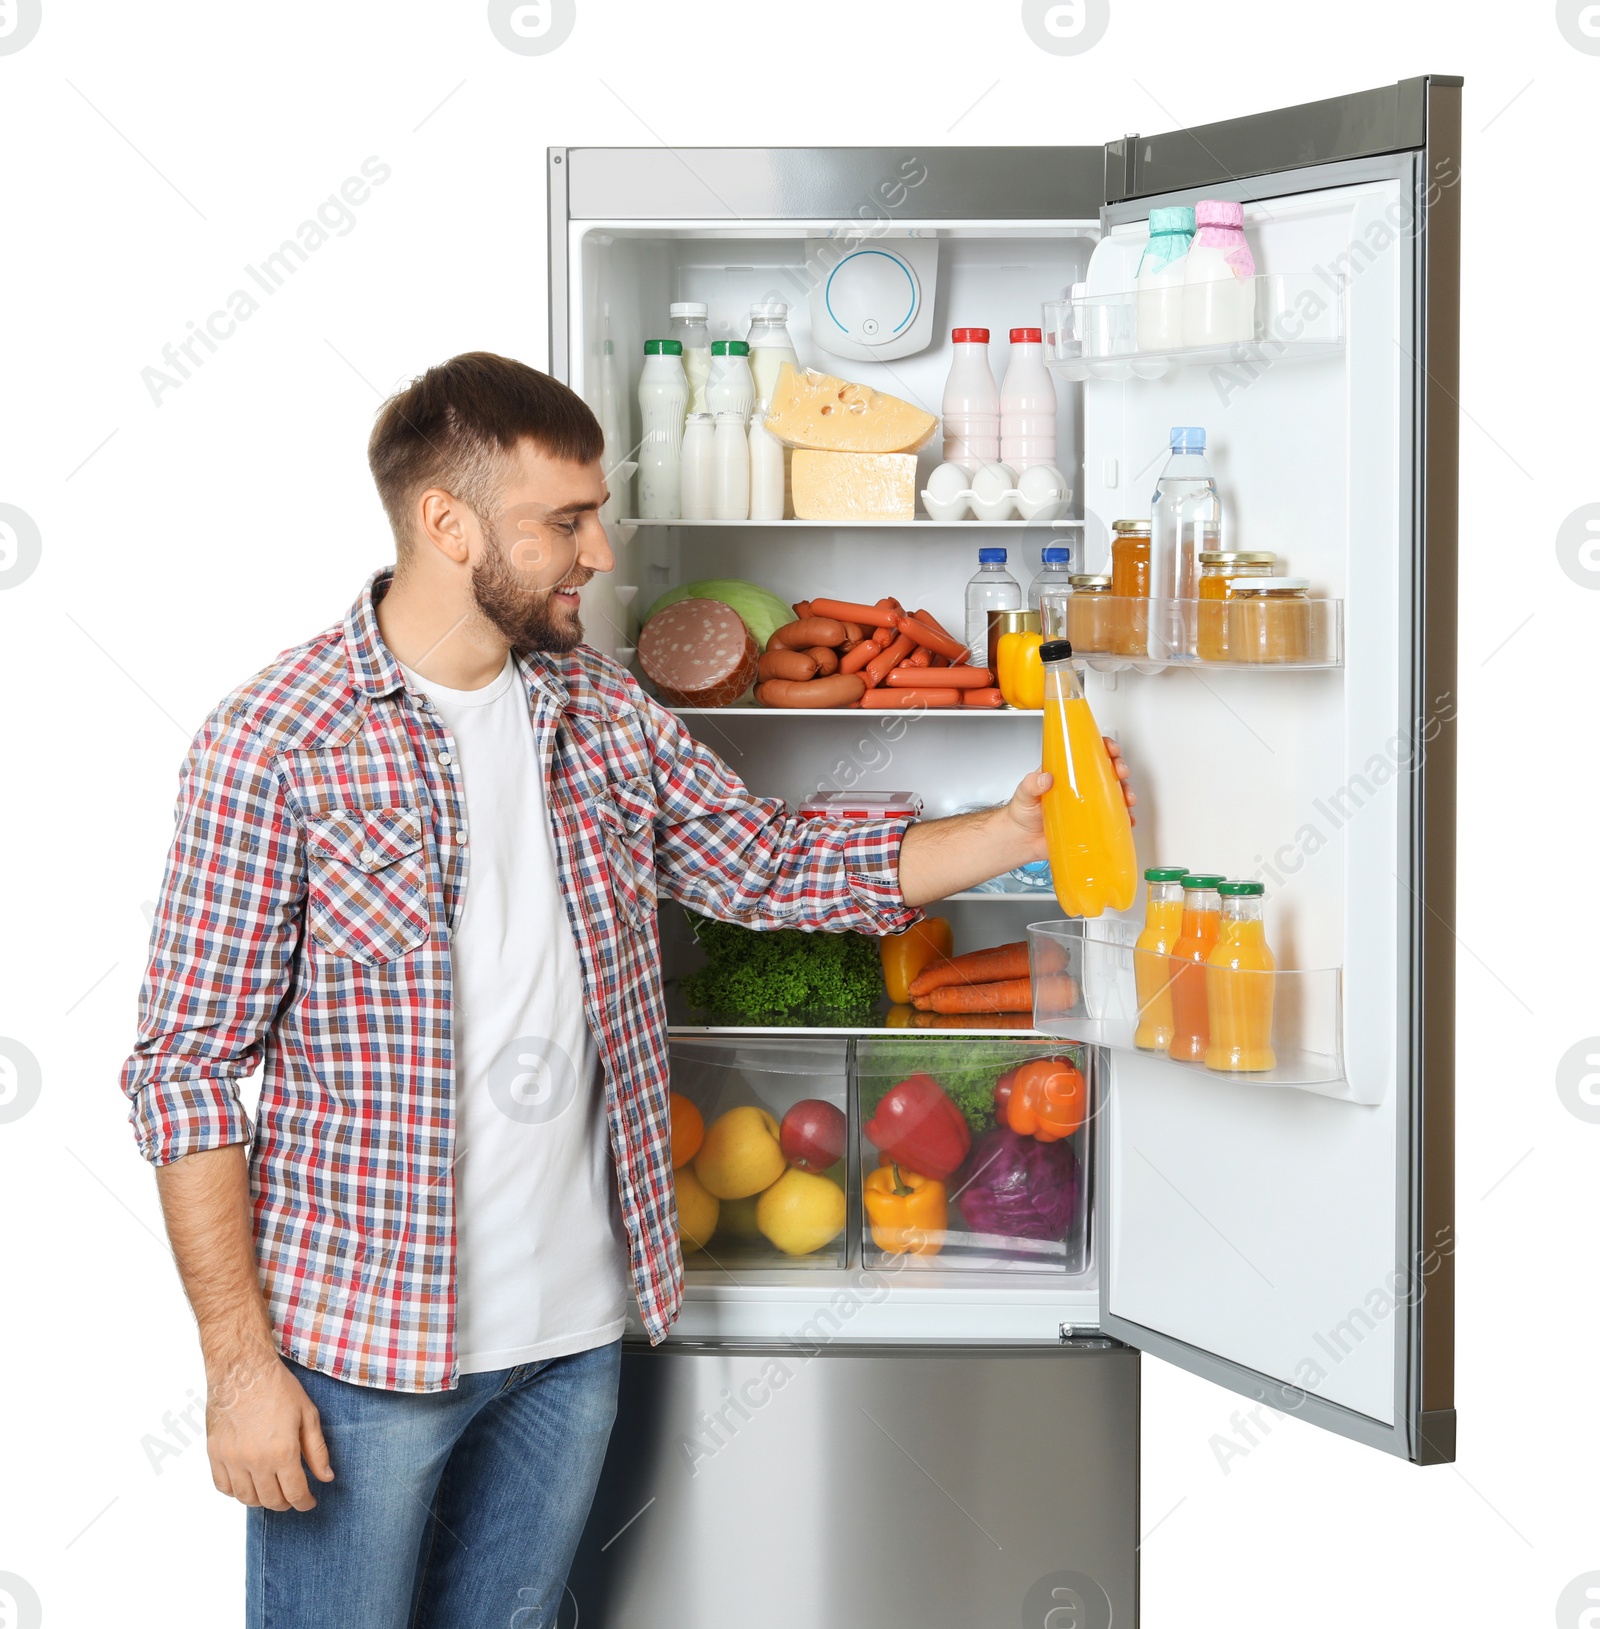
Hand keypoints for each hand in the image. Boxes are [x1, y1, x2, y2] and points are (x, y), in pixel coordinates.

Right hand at [206, 1351, 333, 1510]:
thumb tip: (326, 1478)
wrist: (243, 1370)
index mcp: (282, 1452)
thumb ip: (317, 1451)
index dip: (304, 1502)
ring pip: (246, 1498)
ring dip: (261, 1500)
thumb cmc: (279, 1388)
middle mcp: (255, 1461)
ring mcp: (231, 1460)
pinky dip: (237, 1492)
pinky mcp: (214, 1454)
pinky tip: (248, 1483)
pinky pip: (223, 1487)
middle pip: (271, 1501)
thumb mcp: (308, 1415)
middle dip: (285, 1503)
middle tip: (292, 1496)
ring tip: (272, 1491)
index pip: (294, 1494)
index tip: (309, 1502)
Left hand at [1005, 736, 1136, 853]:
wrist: (1023, 840)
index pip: (1089, 753)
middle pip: (1107, 771)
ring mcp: (1088, 804)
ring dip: (1126, 792)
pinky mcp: (1091, 823)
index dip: (1103, 747)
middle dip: (1120, 768)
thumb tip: (1045, 778)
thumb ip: (1031, 784)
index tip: (1110, 748)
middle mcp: (1081, 786)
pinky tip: (1127, 819)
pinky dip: (1124, 818)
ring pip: (1114, 793)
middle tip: (1120, 771)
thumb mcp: (1024, 793)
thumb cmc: (1023, 812)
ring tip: (1127, 798)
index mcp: (1067, 773)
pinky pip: (1113, 818)